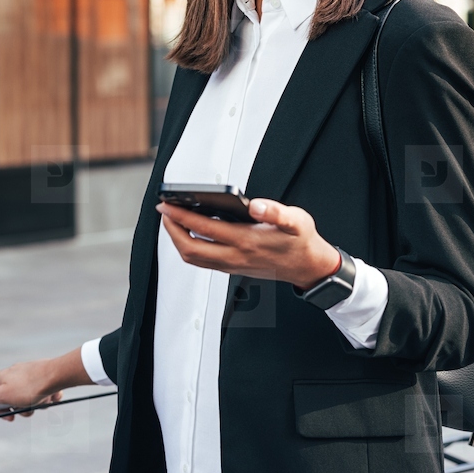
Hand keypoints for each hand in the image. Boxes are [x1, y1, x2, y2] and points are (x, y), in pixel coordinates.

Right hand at [0, 348, 88, 420]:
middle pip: (14, 399)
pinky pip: (43, 392)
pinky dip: (48, 397)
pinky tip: (52, 396)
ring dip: (37, 404)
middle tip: (30, 408)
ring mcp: (30, 374)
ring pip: (30, 398)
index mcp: (3, 377)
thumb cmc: (29, 387)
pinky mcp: (43, 376)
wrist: (56, 376)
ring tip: (43, 400)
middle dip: (23, 408)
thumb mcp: (4, 395)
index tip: (11, 418)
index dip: (3, 410)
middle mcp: (15, 373)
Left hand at [156, 198, 340, 288]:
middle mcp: (236, 256)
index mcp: (247, 241)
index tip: (168, 204)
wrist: (308, 266)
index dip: (182, 215)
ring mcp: (232, 265)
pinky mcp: (233, 268)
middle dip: (172, 229)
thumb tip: (256, 205)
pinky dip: (190, 248)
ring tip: (173, 221)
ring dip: (178, 240)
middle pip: (190, 248)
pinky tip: (190, 234)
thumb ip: (276, 211)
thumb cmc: (301, 241)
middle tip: (164, 212)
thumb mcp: (296, 220)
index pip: (204, 228)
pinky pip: (203, 262)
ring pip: (194, 258)